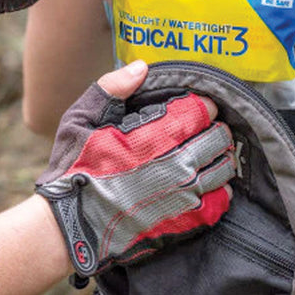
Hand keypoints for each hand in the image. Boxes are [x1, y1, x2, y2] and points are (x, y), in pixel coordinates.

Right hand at [36, 60, 234, 277]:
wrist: (71, 228)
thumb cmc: (74, 170)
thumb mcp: (81, 120)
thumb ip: (112, 88)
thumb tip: (142, 66)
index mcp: (154, 138)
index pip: (199, 111)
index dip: (203, 105)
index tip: (200, 106)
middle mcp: (175, 165)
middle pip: (217, 139)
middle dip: (216, 130)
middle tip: (210, 128)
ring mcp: (182, 197)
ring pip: (223, 169)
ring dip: (222, 157)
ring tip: (213, 153)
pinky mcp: (183, 223)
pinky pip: (219, 203)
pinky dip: (220, 190)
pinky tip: (210, 184)